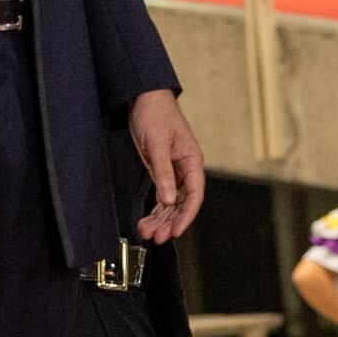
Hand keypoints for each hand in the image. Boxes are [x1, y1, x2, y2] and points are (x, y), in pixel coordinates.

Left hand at [127, 89, 204, 241]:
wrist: (144, 98)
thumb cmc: (155, 114)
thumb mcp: (157, 144)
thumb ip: (163, 172)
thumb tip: (167, 200)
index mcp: (192, 161)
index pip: (193, 195)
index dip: (186, 216)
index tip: (175, 231)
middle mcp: (186, 169)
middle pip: (182, 203)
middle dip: (170, 222)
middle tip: (157, 237)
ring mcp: (174, 172)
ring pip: (171, 203)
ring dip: (161, 219)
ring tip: (148, 233)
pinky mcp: (161, 171)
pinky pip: (162, 196)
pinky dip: (155, 210)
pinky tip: (147, 221)